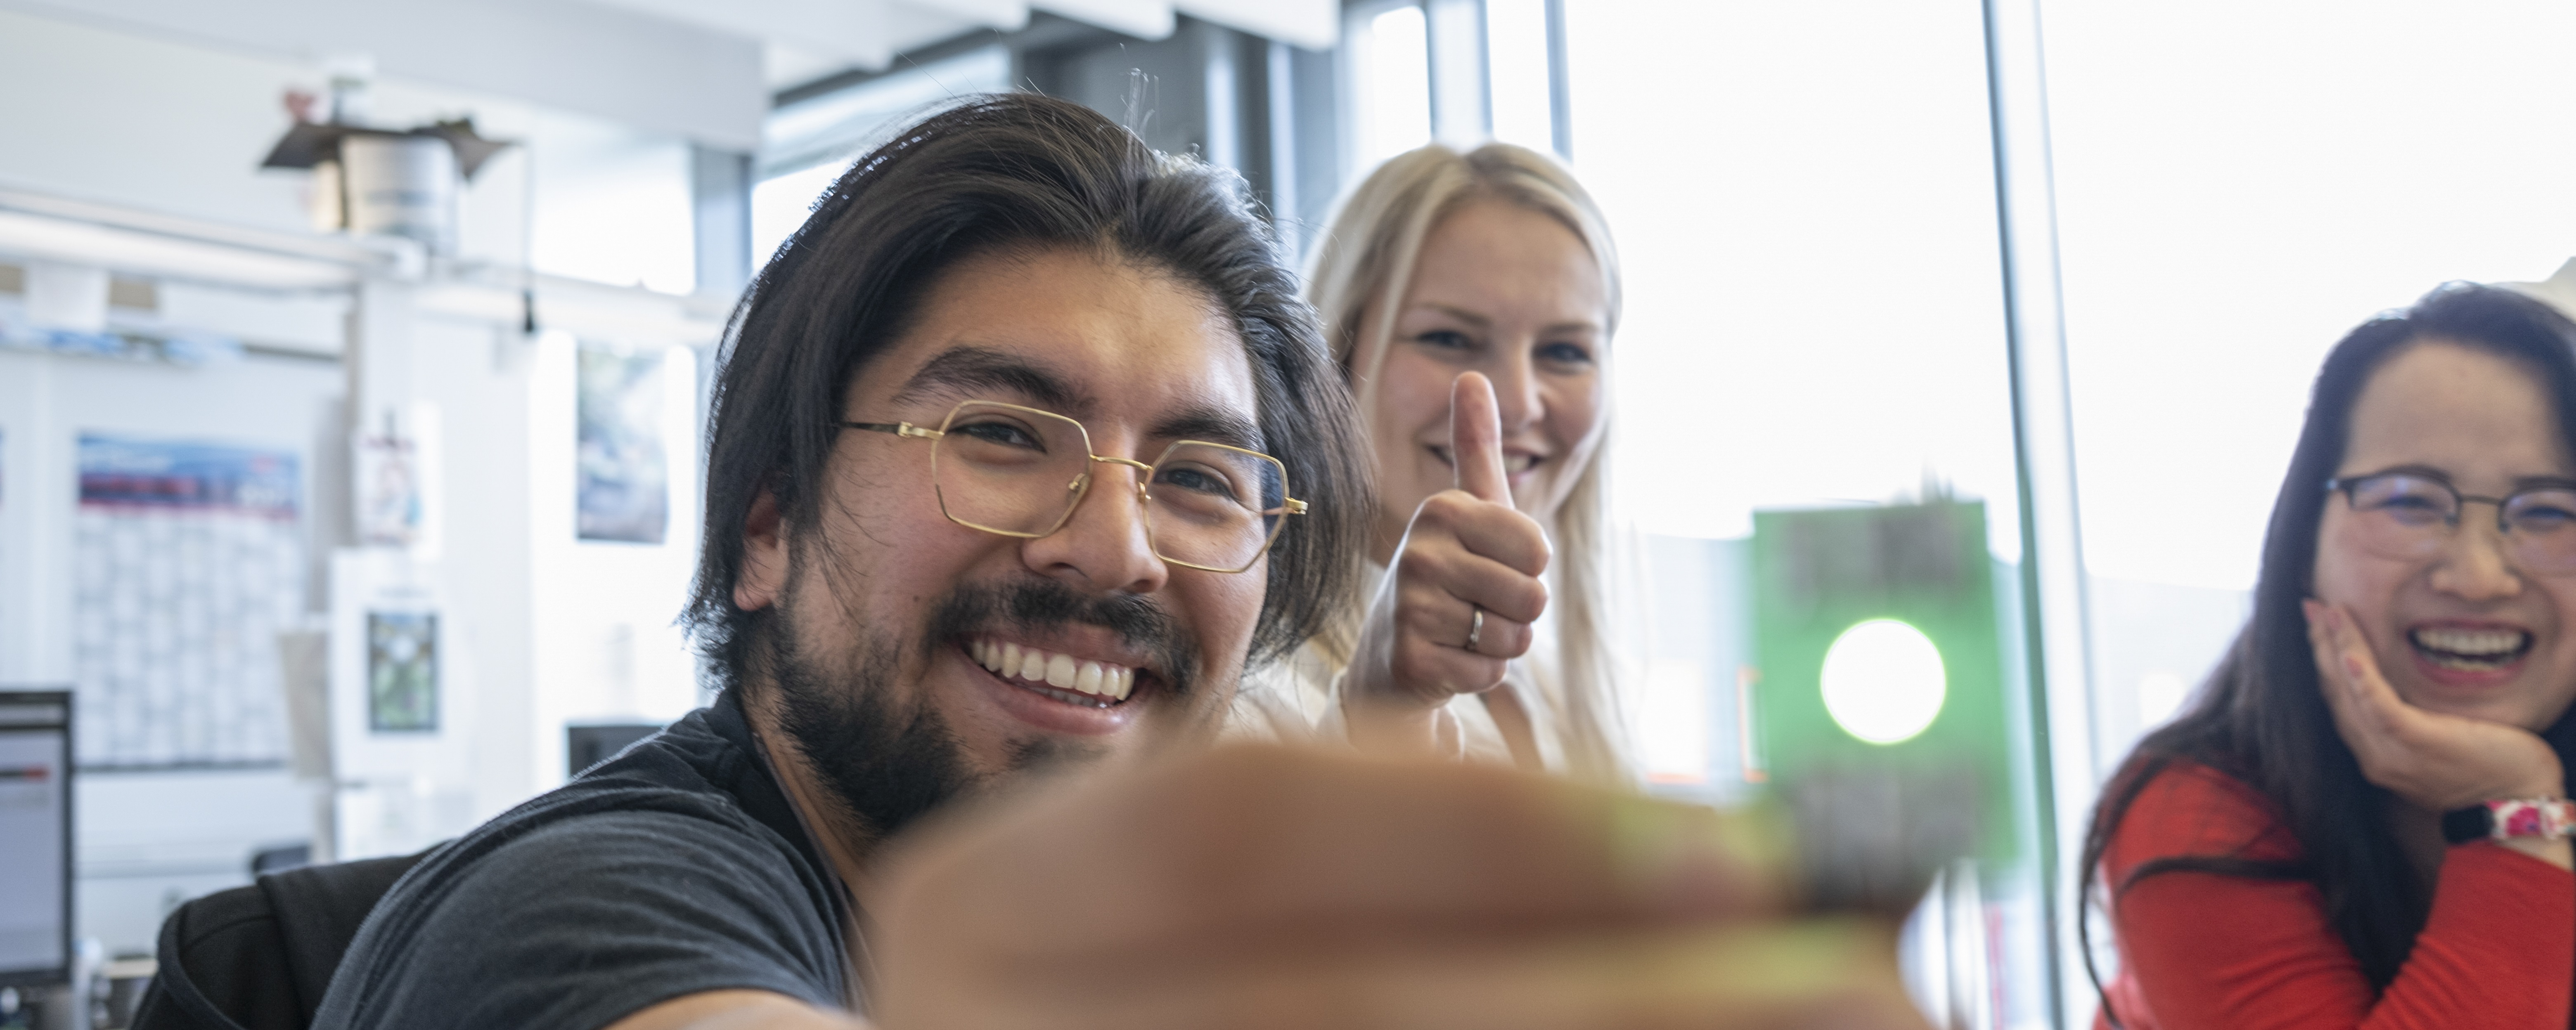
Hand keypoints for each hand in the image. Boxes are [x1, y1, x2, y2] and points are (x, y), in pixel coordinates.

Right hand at [864, 746, 1930, 1029]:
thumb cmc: (1149, 982)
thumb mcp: (1218, 901)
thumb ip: (1417, 858)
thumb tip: (1718, 855)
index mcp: (980, 901)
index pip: (1239, 824)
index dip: (1496, 824)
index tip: (1746, 838)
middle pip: (1332, 1003)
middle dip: (1613, 990)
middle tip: (1858, 975)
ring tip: (1836, 1029)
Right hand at [1343, 373, 1551, 749]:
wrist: (1389, 655)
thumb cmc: (1448, 576)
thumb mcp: (1468, 510)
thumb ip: (1475, 446)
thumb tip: (1472, 373)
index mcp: (1442, 509)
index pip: (1539, 550)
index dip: (1528, 569)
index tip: (1489, 566)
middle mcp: (1420, 551)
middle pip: (1533, 597)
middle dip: (1516, 613)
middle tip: (1474, 606)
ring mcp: (1411, 607)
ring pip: (1514, 639)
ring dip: (1498, 645)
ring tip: (1461, 632)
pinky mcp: (1410, 660)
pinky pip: (1490, 674)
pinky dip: (1478, 675)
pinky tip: (1447, 660)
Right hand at [2304, 600, 2564, 811]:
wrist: (2516, 802)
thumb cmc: (2489, 768)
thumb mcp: (2438, 741)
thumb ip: (2411, 720)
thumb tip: (2402, 685)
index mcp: (2375, 753)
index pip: (2339, 700)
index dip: (2324, 660)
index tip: (2318, 623)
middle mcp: (2372, 756)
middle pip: (2334, 693)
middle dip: (2320, 646)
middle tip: (2312, 606)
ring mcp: (2390, 753)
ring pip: (2350, 695)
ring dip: (2336, 649)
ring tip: (2329, 613)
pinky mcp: (2416, 743)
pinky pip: (2380, 709)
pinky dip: (2361, 681)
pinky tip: (2350, 656)